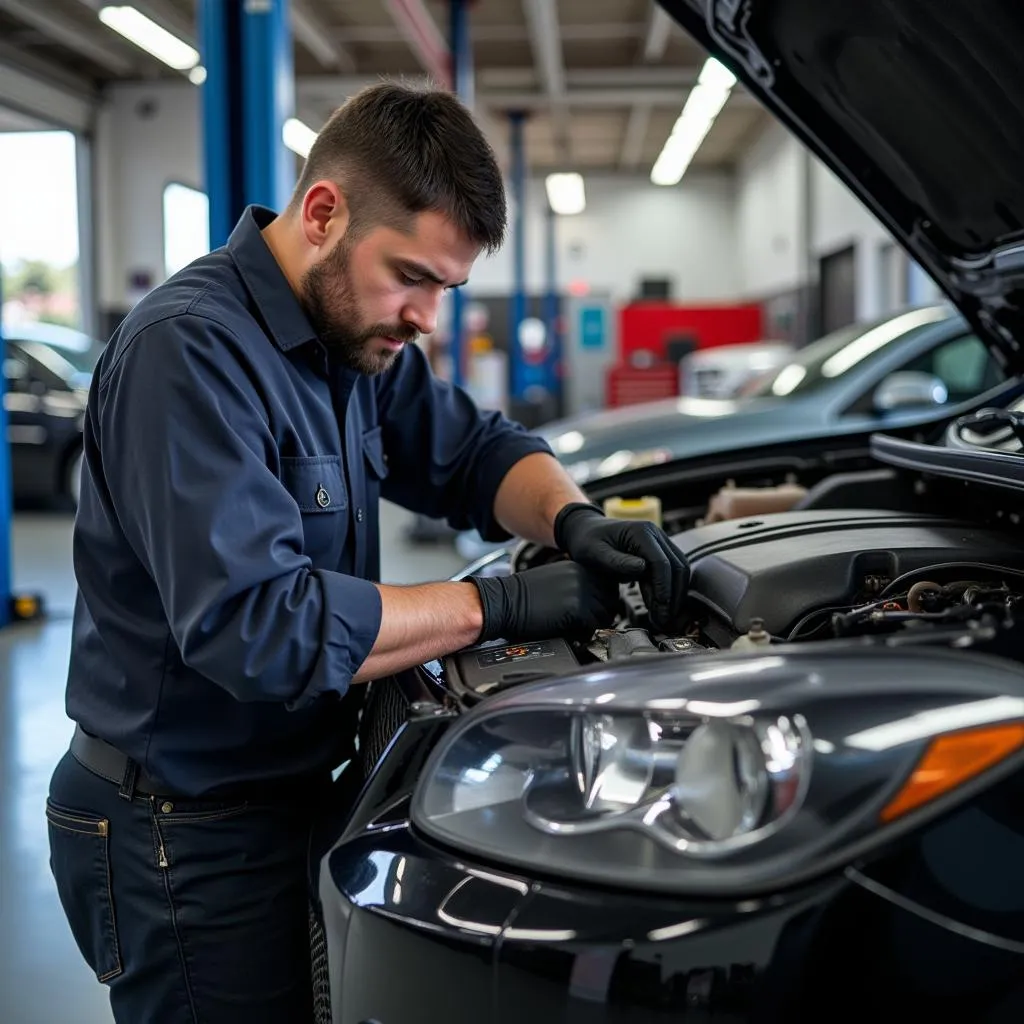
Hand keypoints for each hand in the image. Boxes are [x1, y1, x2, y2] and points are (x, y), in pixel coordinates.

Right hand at [469, 561, 620, 642]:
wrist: (503, 602)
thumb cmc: (524, 596)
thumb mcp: (557, 581)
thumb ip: (578, 587)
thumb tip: (595, 604)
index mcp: (581, 567)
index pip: (608, 588)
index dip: (600, 604)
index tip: (590, 613)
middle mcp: (585, 576)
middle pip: (610, 602)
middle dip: (599, 616)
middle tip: (582, 625)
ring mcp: (583, 592)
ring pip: (604, 616)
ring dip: (592, 626)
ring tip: (573, 629)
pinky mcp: (578, 610)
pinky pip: (592, 628)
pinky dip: (583, 635)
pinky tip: (568, 633)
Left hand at [553, 502, 689, 629]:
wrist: (586, 531)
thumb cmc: (587, 541)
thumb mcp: (595, 552)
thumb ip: (617, 561)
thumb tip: (642, 568)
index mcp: (641, 532)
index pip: (661, 562)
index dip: (663, 587)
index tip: (660, 608)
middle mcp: (655, 535)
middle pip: (677, 567)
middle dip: (673, 595)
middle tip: (664, 620)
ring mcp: (659, 543)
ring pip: (678, 571)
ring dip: (674, 595)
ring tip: (662, 618)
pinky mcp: (657, 554)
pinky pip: (669, 573)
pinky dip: (666, 591)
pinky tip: (657, 608)